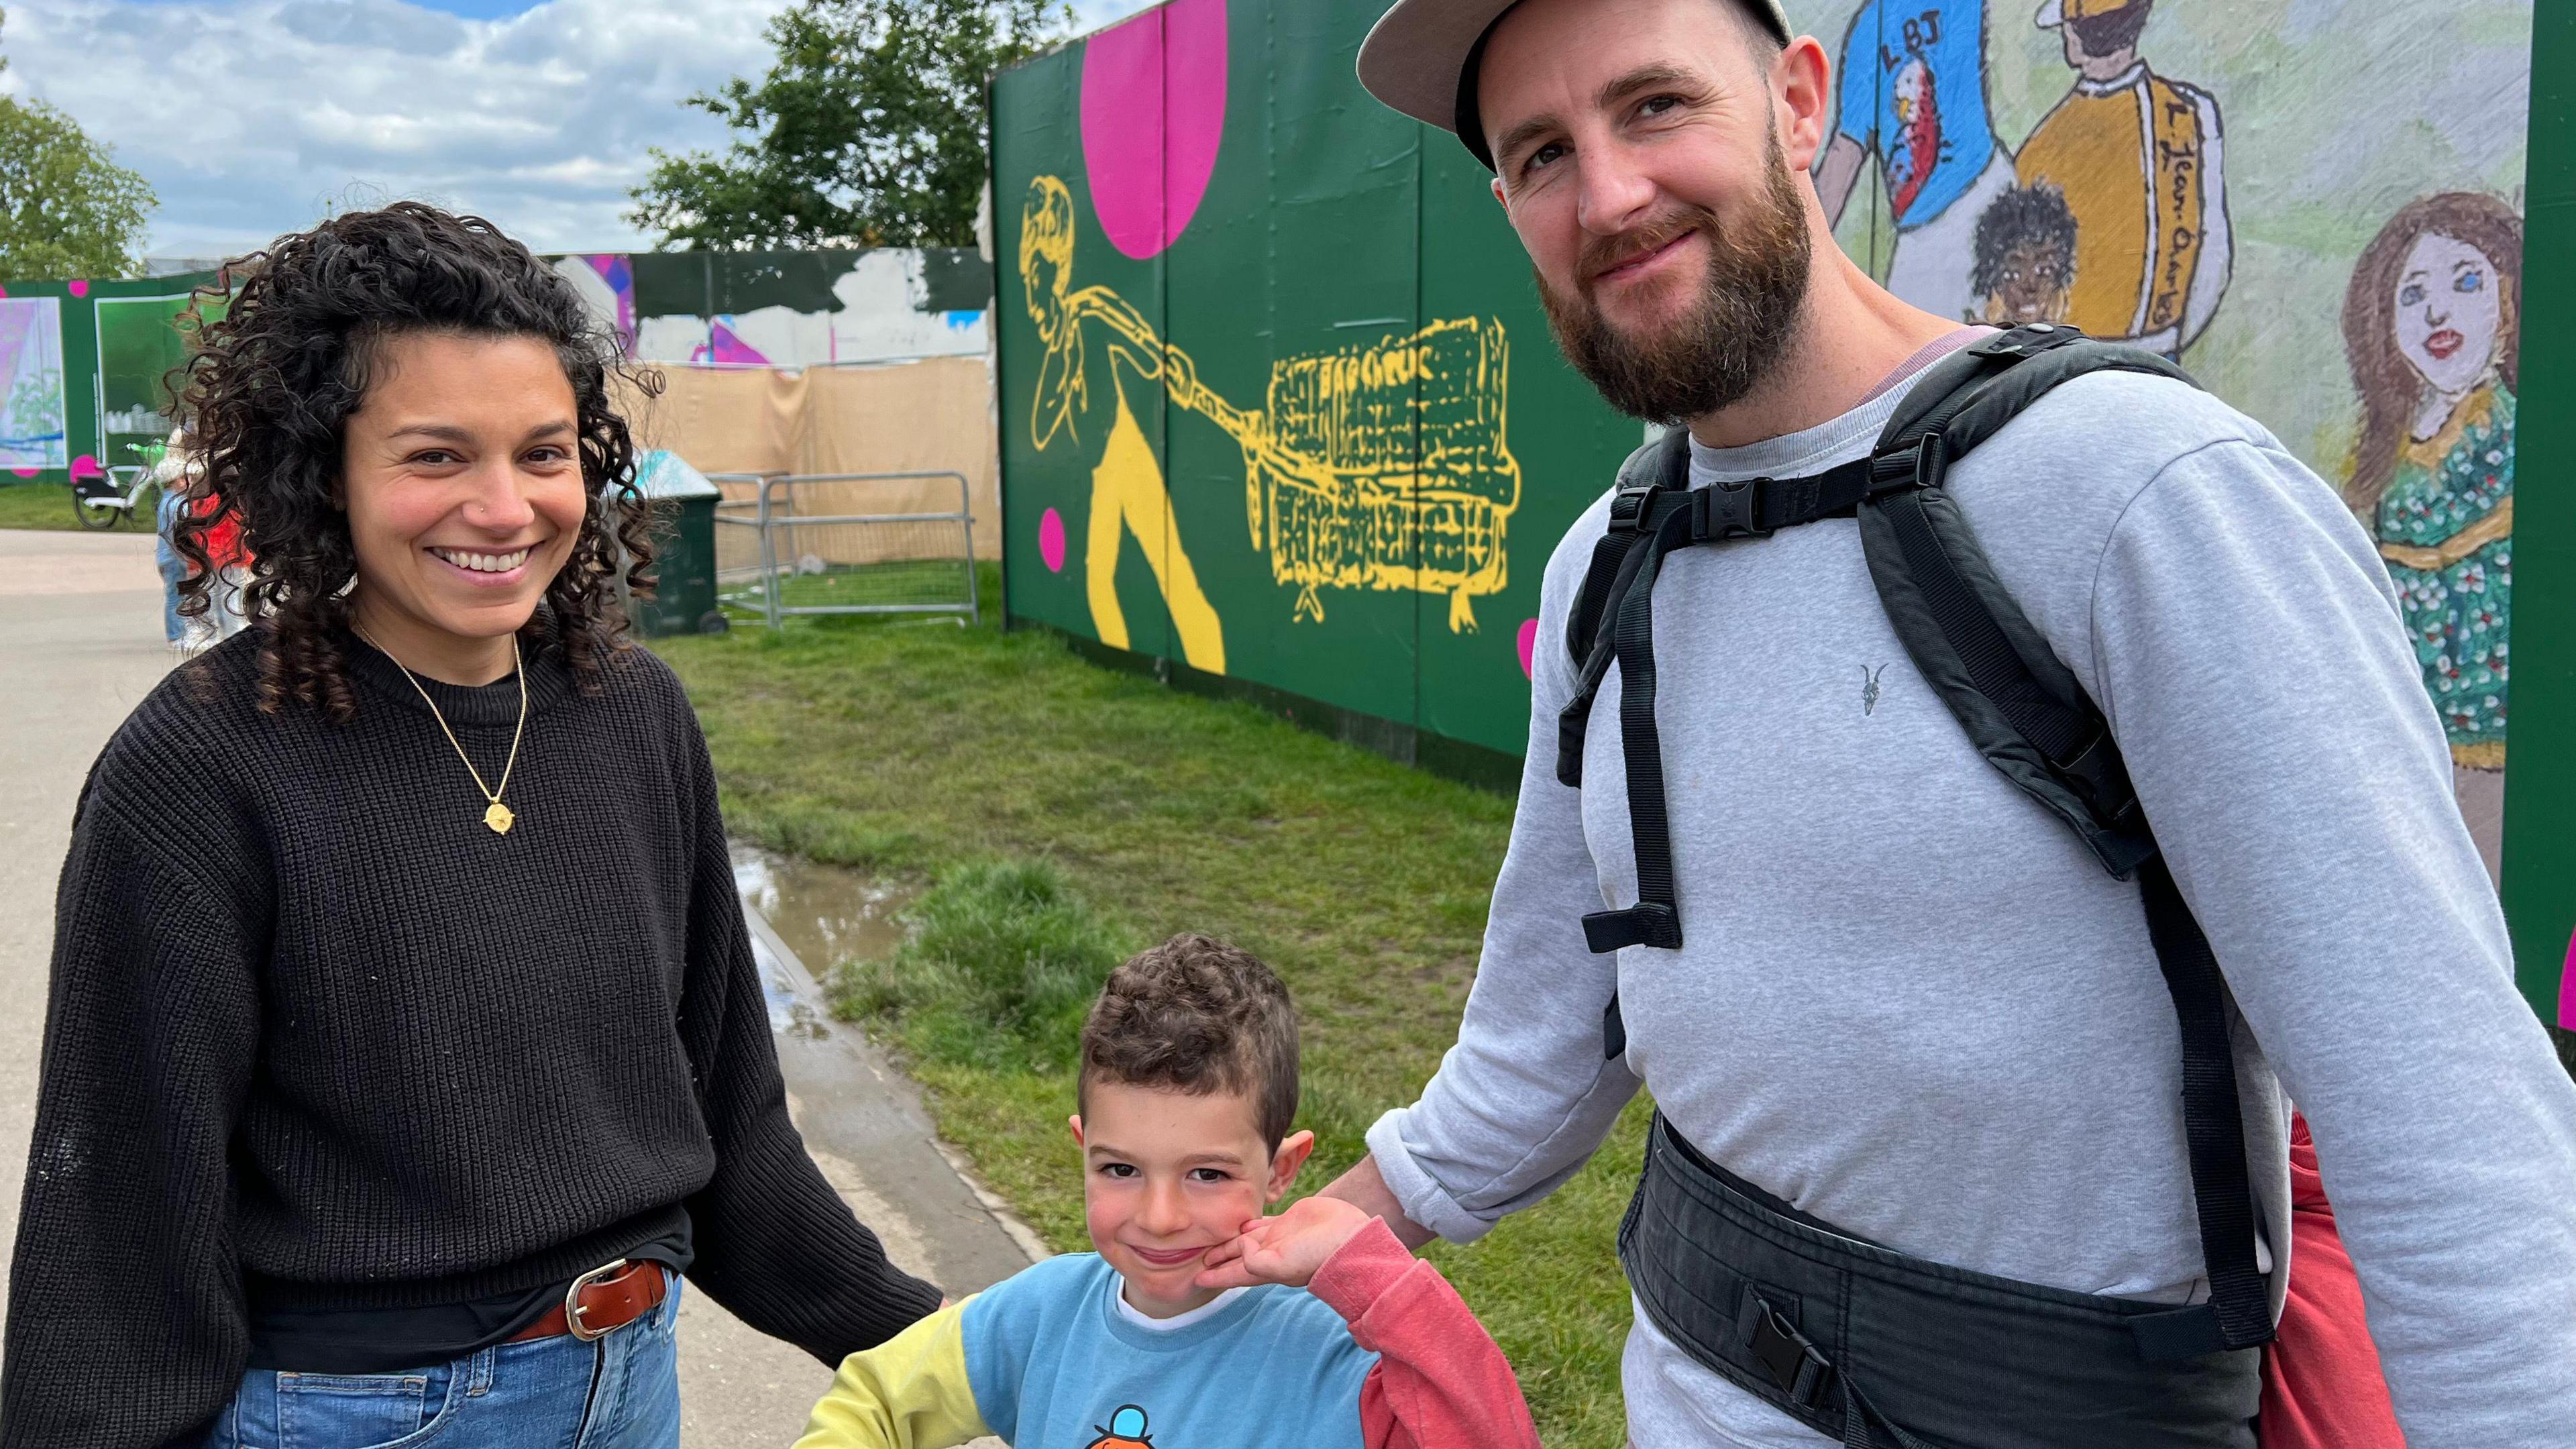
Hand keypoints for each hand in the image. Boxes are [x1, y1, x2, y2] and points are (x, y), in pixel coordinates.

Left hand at [1193, 1195, 1370, 1290]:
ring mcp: (1280, 1238)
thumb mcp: (1282, 1265)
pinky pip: (1265, 1223)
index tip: (1195, 1279)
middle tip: (1197, 1257)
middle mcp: (1270, 1255)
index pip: (1234, 1274)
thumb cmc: (1318, 1257)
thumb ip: (1256, 1260)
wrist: (1349, 1240)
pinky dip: (1252, 1225)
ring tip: (1215, 1240)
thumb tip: (1240, 1243)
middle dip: (1219, 1258)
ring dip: (1232, 1241)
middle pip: (1237, 1257)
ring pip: (1248, 1240)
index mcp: (1266, 1269)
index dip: (1215, 1276)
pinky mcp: (1291, 1221)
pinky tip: (1244, 1225)